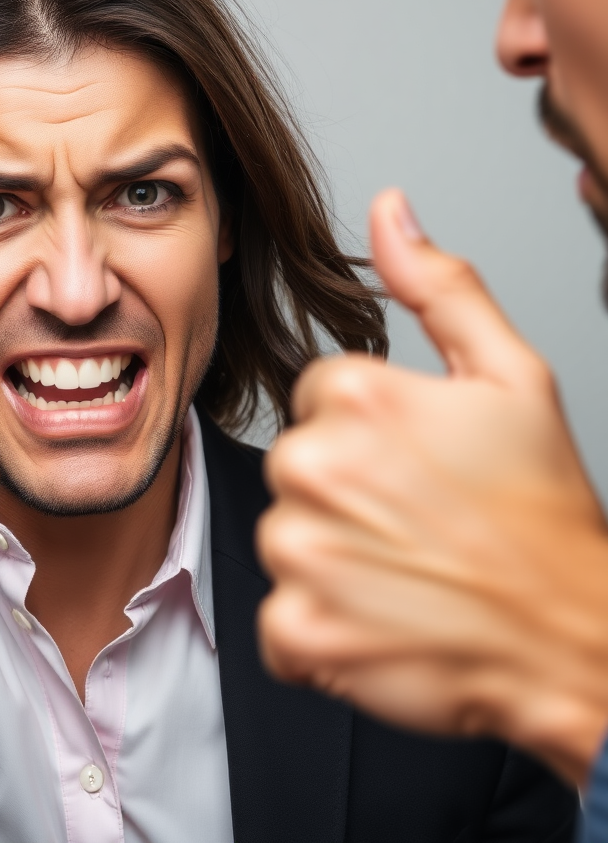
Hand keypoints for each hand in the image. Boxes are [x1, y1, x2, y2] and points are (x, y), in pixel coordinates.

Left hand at [257, 189, 607, 784]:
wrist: (574, 640)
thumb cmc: (542, 512)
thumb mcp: (511, 376)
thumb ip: (439, 286)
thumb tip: (389, 210)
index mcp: (356, 396)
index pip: (316, 399)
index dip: (369, 434)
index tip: (415, 466)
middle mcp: (313, 465)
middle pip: (293, 465)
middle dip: (342, 490)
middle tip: (414, 520)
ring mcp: (300, 551)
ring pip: (284, 536)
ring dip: (331, 557)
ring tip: (404, 570)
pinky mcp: (297, 629)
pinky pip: (278, 618)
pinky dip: (320, 628)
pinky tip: (380, 619)